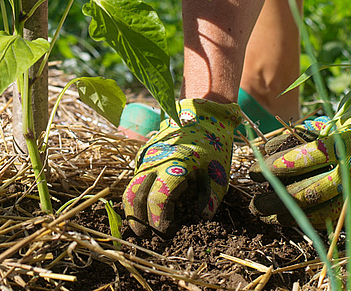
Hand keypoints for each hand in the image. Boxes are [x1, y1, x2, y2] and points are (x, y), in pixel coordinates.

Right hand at [123, 98, 241, 235]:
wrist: (200, 114)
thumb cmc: (212, 144)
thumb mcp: (219, 171)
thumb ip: (211, 197)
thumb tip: (202, 218)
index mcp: (174, 165)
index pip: (157, 199)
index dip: (159, 221)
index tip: (166, 232)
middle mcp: (154, 160)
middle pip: (133, 195)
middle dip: (136, 219)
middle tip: (144, 235)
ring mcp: (146, 156)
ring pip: (130, 186)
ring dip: (135, 208)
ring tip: (146, 223)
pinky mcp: (143, 154)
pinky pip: (135, 178)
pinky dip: (139, 194)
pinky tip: (152, 202)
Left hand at [249, 104, 350, 227]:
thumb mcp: (333, 123)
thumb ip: (301, 136)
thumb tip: (264, 147)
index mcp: (342, 145)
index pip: (299, 160)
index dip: (272, 166)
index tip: (252, 169)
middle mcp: (350, 171)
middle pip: (304, 191)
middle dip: (274, 198)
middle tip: (254, 200)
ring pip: (316, 209)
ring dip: (287, 214)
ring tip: (266, 214)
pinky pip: (332, 218)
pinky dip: (308, 220)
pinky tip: (292, 220)